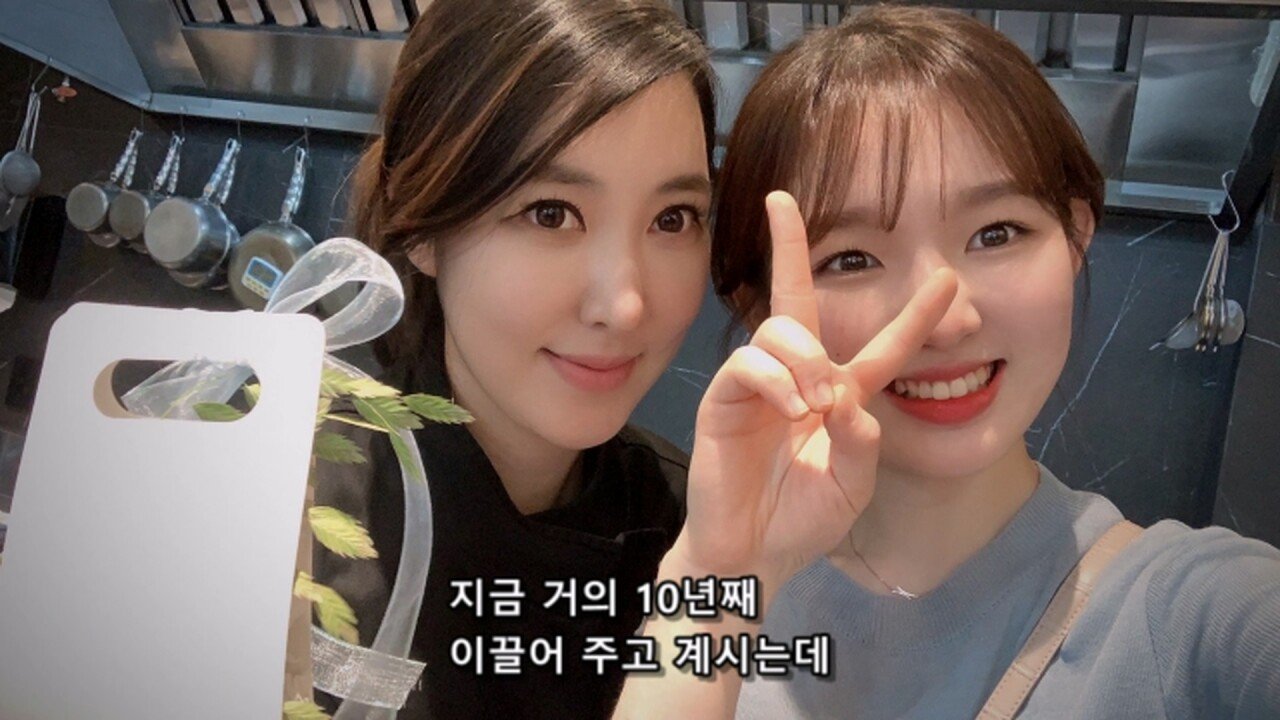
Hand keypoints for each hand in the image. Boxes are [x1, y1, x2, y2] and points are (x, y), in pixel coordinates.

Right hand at [675, 191, 957, 592]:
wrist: (754, 554)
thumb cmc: (803, 520)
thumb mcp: (852, 484)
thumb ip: (861, 440)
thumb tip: (843, 394)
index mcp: (839, 397)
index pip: (880, 346)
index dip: (914, 315)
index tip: (946, 280)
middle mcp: (798, 379)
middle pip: (795, 298)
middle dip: (788, 247)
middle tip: (783, 209)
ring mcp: (757, 386)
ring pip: (778, 329)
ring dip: (804, 359)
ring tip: (813, 405)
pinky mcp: (723, 399)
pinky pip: (748, 364)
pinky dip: (776, 382)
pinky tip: (791, 412)